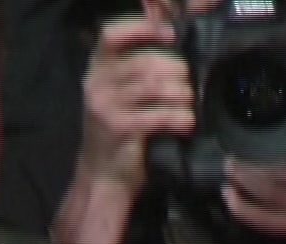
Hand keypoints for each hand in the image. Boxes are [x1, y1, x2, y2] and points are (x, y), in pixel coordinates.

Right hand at [76, 16, 194, 194]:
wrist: (104, 173)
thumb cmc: (121, 129)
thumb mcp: (122, 94)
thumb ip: (140, 71)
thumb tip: (178, 55)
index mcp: (98, 68)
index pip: (111, 35)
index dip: (142, 29)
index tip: (169, 35)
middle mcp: (97, 83)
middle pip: (144, 62)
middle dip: (176, 72)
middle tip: (187, 87)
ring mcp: (106, 106)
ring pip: (154, 87)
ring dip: (181, 95)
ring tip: (188, 105)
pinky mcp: (120, 128)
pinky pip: (159, 115)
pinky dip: (180, 118)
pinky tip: (186, 124)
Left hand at [223, 49, 285, 243]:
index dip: (275, 127)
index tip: (257, 113)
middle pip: (274, 165)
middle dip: (250, 153)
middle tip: (234, 139)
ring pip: (263, 190)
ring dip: (241, 176)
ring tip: (231, 161)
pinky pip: (261, 219)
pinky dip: (240, 206)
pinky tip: (228, 193)